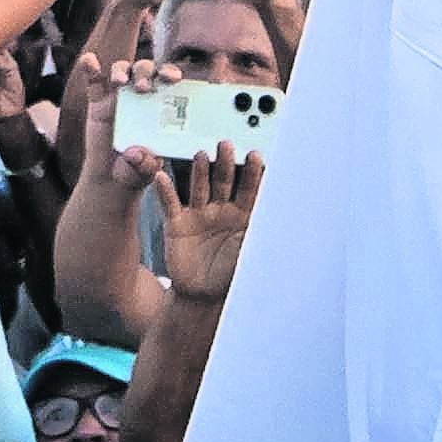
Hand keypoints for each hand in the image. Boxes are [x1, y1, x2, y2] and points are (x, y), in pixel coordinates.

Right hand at [159, 142, 262, 297]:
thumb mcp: (250, 253)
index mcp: (242, 215)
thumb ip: (259, 231)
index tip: (255, 156)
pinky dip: (165, 190)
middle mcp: (220, 210)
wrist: (202, 297)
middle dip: (225, 163)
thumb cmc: (230, 276)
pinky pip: (170, 203)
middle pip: (223, 180)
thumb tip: (280, 214)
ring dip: (200, 171)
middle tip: (227, 145)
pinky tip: (162, 176)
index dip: (252, 173)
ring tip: (202, 155)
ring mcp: (198, 215)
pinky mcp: (177, 224)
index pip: (249, 188)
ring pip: (199, 186)